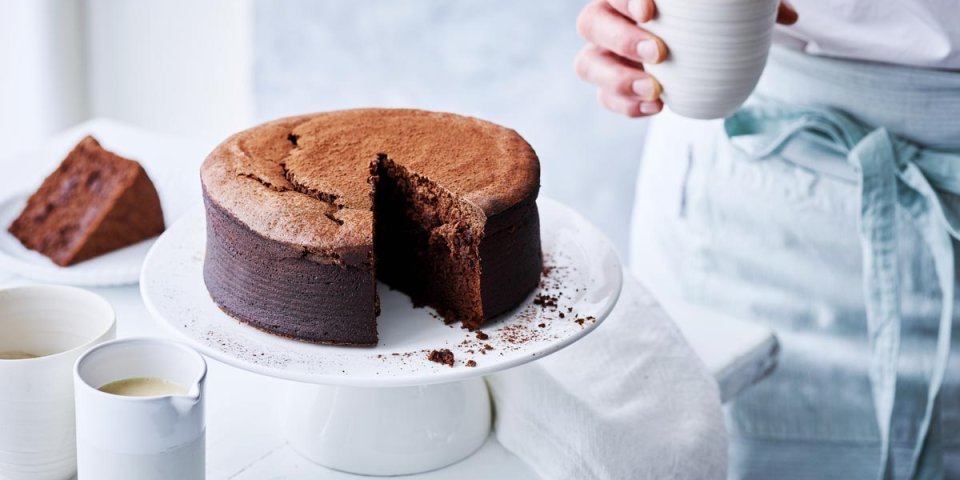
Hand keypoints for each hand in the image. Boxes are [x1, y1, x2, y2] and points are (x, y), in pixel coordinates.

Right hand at [575, 0, 797, 117]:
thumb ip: (758, 1)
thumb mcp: (737, 2)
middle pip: (591, 24)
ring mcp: (605, 53)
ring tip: (655, 90)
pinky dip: (626, 106)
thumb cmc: (712, 11)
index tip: (649, 9)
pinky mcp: (612, 84)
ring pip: (588, 65)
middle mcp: (609, 18)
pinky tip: (655, 107)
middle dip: (620, 39)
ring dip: (618, 80)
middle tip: (658, 52)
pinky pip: (606, 98)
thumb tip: (789, 17)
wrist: (700, 42)